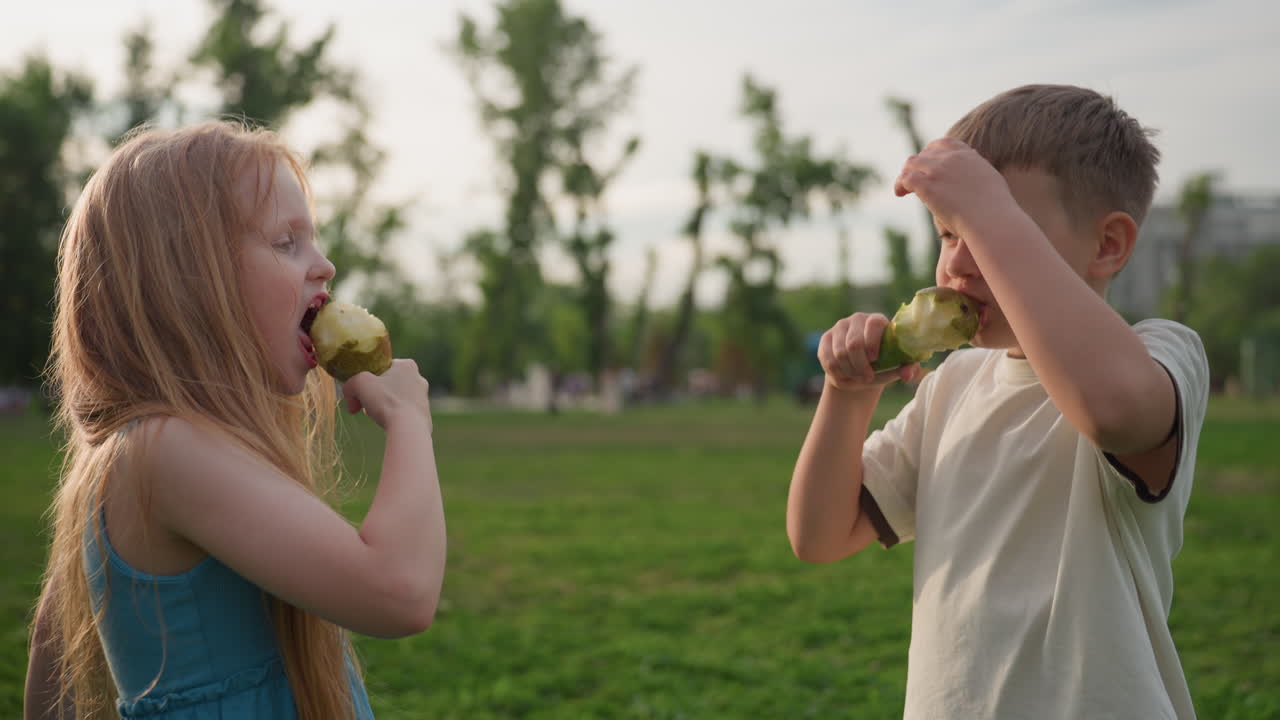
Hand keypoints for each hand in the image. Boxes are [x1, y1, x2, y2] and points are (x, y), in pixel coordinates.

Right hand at [341, 359, 430, 430]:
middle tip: (363, 406)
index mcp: (407, 365)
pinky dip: (393, 418)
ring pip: (395, 400)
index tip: (360, 392)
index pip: (382, 368)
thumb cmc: (386, 401)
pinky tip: (388, 425)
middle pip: (388, 385)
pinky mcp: (424, 415)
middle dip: (374, 395)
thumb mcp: (359, 383)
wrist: (408, 429)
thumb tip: (350, 394)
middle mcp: (419, 379)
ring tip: (375, 416)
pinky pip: (403, 414)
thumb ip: (350, 384)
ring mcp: (424, 398)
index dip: (367, 379)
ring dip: (382, 407)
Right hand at [819, 313, 920, 391]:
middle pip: (854, 343)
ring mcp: (839, 328)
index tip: (875, 359)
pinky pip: (828, 359)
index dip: (873, 342)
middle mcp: (856, 319)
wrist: (860, 368)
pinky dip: (837, 372)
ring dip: (850, 371)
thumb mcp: (898, 366)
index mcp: (877, 320)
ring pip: (840, 354)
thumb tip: (906, 374)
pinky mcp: (825, 339)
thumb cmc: (883, 364)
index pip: (873, 324)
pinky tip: (845, 376)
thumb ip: (908, 369)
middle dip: (861, 365)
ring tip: (858, 378)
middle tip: (868, 377)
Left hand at [893, 137, 1016, 237]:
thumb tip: (976, 171)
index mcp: (968, 156)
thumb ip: (979, 172)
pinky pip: (906, 178)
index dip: (932, 151)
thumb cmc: (995, 209)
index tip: (928, 162)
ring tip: (903, 187)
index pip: (945, 143)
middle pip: (925, 153)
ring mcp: (938, 171)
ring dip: (906, 173)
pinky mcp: (927, 186)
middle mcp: (951, 159)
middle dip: (917, 164)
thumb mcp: (991, 181)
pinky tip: (900, 193)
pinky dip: (900, 184)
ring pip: (911, 163)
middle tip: (913, 178)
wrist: (990, 219)